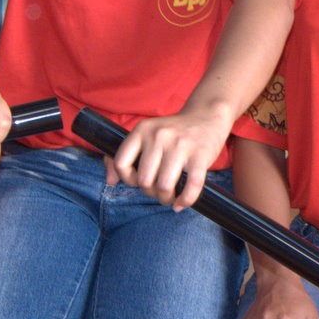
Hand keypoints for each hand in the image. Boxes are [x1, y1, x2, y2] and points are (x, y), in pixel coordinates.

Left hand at [107, 107, 232, 209]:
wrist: (207, 115)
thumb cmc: (174, 132)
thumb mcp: (146, 134)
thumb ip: (125, 155)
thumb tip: (110, 181)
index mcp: (142, 130)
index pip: (120, 163)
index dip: (127, 179)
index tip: (138, 181)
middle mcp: (159, 136)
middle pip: (144, 180)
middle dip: (150, 193)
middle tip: (158, 191)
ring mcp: (180, 145)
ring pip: (164, 186)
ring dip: (166, 199)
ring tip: (169, 196)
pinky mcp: (200, 155)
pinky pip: (191, 187)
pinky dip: (185, 201)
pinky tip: (182, 203)